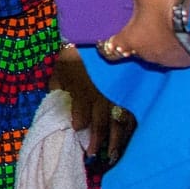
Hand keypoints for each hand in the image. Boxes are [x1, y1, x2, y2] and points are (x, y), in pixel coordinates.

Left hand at [51, 47, 132, 163]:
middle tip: (92, 155)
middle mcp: (104, 95)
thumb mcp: (62, 65)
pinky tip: (129, 140)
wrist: (102, 33)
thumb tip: (55, 98)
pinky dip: (131, 130)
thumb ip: (58, 84)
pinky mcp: (132, 95)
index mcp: (84, 89)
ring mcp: (120, 96)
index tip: (77, 136)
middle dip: (97, 141)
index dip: (79, 126)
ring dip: (115, 141)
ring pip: (120, 123)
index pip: (82, 114)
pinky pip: (133, 115)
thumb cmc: (78, 51)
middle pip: (102, 123)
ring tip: (111, 156)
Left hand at [101, 0, 189, 68]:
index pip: (108, 50)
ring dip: (154, 40)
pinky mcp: (185, 60)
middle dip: (133, 36)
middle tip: (137, 20)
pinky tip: (176, 31)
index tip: (108, 33)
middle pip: (132, 49)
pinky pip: (173, 54)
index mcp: (131, 41)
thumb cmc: (168, 4)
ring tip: (159, 23)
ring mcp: (166, 59)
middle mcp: (146, 55)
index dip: (105, 41)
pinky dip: (172, 44)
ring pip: (153, 52)